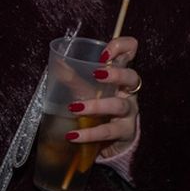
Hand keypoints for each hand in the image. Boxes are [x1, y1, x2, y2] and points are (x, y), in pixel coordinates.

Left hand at [70, 35, 140, 157]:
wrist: (113, 142)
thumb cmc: (102, 110)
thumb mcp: (90, 91)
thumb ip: (75, 79)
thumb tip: (57, 64)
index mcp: (121, 75)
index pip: (130, 51)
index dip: (121, 47)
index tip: (104, 53)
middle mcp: (129, 91)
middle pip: (132, 77)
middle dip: (116, 74)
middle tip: (96, 73)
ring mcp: (130, 112)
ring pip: (119, 105)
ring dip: (96, 106)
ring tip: (75, 107)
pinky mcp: (125, 132)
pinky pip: (108, 131)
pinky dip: (89, 134)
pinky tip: (74, 135)